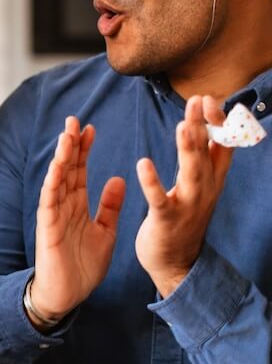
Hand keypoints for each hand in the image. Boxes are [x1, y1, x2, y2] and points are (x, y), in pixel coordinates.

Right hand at [30, 116, 125, 326]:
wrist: (69, 294)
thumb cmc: (84, 266)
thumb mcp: (105, 232)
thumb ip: (109, 207)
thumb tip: (117, 179)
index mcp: (78, 205)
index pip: (79, 170)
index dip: (84, 150)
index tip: (91, 129)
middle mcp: (64, 204)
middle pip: (67, 168)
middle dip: (70, 144)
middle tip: (74, 120)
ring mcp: (54, 213)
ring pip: (57, 178)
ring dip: (61, 156)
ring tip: (66, 135)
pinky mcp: (49, 226)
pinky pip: (50, 199)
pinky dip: (53, 181)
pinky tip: (58, 166)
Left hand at [135, 95, 232, 296]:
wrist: (176, 264)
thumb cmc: (183, 219)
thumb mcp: (199, 186)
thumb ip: (202, 158)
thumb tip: (206, 125)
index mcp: (210, 180)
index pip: (221, 147)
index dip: (218, 123)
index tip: (208, 99)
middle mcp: (204, 190)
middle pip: (207, 154)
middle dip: (204, 127)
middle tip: (198, 101)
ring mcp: (188, 206)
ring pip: (191, 174)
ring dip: (188, 149)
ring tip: (182, 126)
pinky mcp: (166, 220)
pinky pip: (160, 200)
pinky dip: (152, 182)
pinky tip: (143, 164)